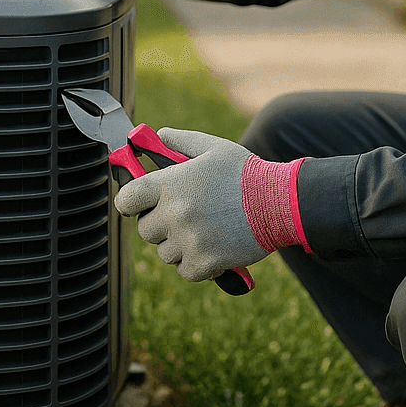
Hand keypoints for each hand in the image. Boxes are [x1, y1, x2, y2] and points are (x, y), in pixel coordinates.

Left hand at [115, 127, 272, 282]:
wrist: (279, 202)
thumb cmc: (245, 173)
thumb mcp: (212, 147)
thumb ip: (179, 141)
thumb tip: (158, 136)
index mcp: (170, 184)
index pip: (127, 199)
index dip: (130, 202)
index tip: (137, 204)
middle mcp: (174, 213)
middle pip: (145, 230)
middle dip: (159, 224)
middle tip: (183, 216)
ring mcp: (189, 240)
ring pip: (165, 253)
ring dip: (178, 245)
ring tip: (203, 230)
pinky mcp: (204, 262)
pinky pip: (185, 270)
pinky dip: (195, 264)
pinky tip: (211, 248)